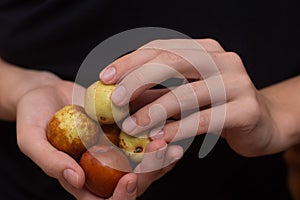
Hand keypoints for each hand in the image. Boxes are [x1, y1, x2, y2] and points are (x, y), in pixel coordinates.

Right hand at [12, 65, 180, 198]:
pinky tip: (168, 127)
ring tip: (172, 142)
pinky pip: (143, 138)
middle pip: (133, 182)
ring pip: (144, 162)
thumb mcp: (31, 139)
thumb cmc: (32, 117)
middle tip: (162, 152)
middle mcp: (102, 169)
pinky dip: (156, 134)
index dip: (121, 196)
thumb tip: (76, 181)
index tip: (130, 179)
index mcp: (82, 179)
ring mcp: (114, 150)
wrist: (45, 93)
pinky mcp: (121, 131)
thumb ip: (49, 162)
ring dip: (161, 156)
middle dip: (151, 172)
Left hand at [99, 38, 286, 156]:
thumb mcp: (185, 92)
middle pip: (172, 63)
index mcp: (205, 49)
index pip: (161, 48)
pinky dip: (179, 128)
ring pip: (187, 93)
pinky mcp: (246, 109)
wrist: (260, 123)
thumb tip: (118, 95)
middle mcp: (222, 60)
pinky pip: (205, 119)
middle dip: (137, 80)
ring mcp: (237, 82)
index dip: (130, 61)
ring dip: (154, 111)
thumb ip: (157, 90)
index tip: (106, 77)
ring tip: (131, 127)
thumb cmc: (217, 106)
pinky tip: (161, 137)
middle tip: (114, 100)